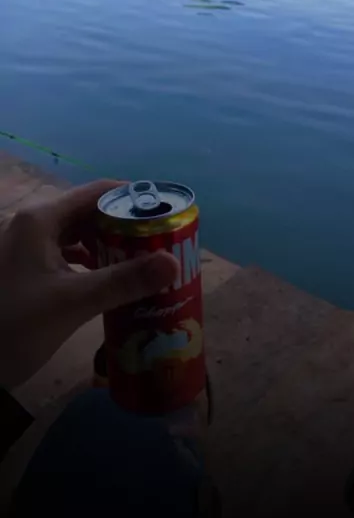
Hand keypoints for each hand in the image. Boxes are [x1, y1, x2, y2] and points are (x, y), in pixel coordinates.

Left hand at [0, 180, 179, 389]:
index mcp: (42, 218)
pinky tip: (112, 280)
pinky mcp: (27, 268)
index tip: (167, 215)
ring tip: (144, 263)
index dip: (134, 199)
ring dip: (110, 245)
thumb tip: (173, 263)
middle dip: (126, 226)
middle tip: (161, 244)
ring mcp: (28, 246)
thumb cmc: (15, 325)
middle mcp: (34, 223)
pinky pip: (68, 253)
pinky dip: (93, 262)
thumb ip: (123, 281)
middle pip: (91, 211)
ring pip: (80, 234)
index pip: (98, 192)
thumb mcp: (72, 303)